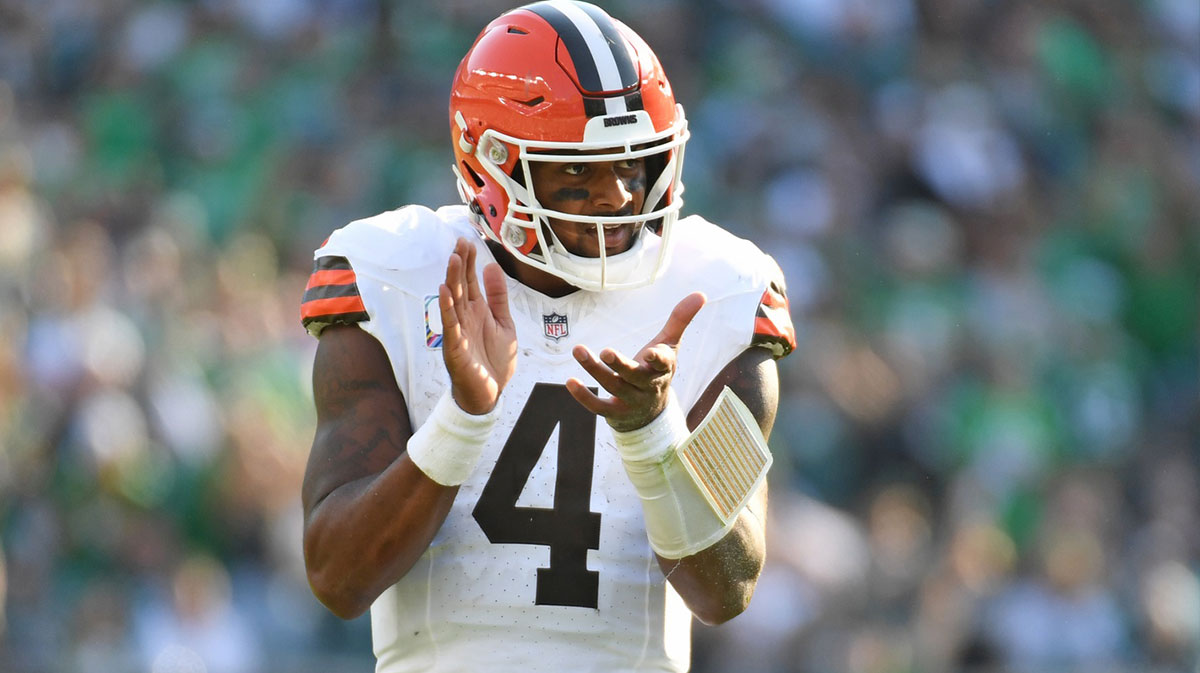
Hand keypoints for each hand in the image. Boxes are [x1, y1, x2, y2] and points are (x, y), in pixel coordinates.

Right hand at [439, 238, 516, 413]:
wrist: (489, 394)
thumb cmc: (494, 361)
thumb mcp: (504, 323)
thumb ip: (498, 297)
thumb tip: (492, 266)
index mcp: (477, 311)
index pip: (470, 281)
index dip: (469, 262)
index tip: (468, 241)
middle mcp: (465, 318)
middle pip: (460, 286)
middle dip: (460, 265)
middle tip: (459, 242)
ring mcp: (458, 332)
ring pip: (453, 302)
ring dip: (452, 280)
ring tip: (453, 260)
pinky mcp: (455, 347)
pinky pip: (450, 325)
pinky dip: (447, 309)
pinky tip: (444, 292)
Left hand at [566, 292, 705, 431]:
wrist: (652, 412)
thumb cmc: (658, 370)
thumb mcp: (670, 345)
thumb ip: (681, 319)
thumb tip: (702, 293)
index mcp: (662, 370)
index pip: (664, 365)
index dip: (658, 360)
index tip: (651, 353)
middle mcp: (647, 387)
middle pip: (634, 376)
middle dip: (621, 365)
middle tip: (606, 352)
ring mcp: (630, 401)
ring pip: (613, 387)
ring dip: (594, 371)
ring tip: (578, 350)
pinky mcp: (614, 412)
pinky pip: (598, 407)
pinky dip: (584, 397)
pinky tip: (570, 381)